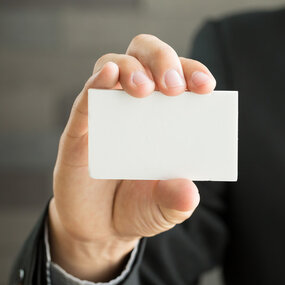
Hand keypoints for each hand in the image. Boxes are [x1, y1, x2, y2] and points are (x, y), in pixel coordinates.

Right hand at [49, 34, 215, 281]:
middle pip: (148, 56)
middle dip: (163, 61)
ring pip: (115, 64)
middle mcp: (139, 103)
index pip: (183, 77)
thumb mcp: (166, 209)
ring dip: (132, 69)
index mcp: (170, 113)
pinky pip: (86, 98)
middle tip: (173, 87)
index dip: (194, 74)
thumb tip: (188, 193)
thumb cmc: (140, 207)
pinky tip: (108, 75)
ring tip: (144, 90)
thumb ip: (178, 200)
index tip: (205, 87)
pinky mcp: (80, 128)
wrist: (100, 229)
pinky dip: (97, 82)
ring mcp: (108, 111)